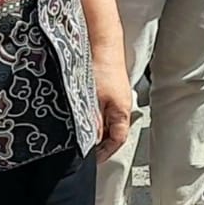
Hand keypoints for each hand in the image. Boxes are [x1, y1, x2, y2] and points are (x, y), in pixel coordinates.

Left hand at [91, 47, 130, 162]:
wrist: (102, 43)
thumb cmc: (100, 68)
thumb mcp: (91, 101)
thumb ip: (92, 123)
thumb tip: (90, 142)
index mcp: (121, 111)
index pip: (118, 140)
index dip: (105, 153)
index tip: (92, 160)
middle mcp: (122, 105)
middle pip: (114, 132)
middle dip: (101, 143)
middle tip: (85, 151)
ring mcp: (116, 96)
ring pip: (108, 120)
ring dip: (96, 129)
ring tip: (81, 134)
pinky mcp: (110, 88)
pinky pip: (104, 109)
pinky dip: (95, 116)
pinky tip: (83, 114)